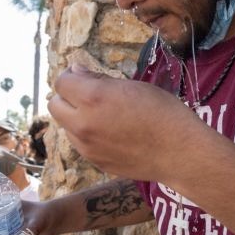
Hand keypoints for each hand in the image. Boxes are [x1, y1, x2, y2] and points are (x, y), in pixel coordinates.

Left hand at [48, 64, 207, 182]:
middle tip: (88, 94)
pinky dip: (87, 135)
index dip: (72, 76)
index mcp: (93, 98)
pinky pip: (80, 144)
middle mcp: (83, 124)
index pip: (62, 82)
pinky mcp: (94, 162)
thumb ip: (100, 80)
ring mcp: (87, 147)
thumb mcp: (133, 86)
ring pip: (65, 126)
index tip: (84, 75)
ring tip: (104, 116)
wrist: (180, 152)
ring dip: (76, 117)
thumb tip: (76, 72)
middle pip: (54, 105)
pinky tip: (111, 134)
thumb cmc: (164, 112)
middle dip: (67, 96)